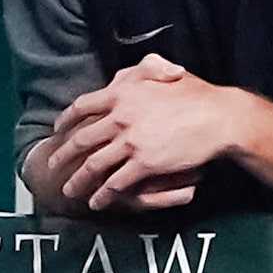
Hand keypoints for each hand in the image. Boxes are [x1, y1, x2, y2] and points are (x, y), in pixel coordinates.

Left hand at [29, 54, 230, 214]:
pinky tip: (97, 201)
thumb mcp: (164, 72)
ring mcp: (130, 142)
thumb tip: (123, 75)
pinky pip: (116, 182)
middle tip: (52, 164)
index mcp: (122, 93)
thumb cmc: (196, 94)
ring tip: (70, 190)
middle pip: (82, 140)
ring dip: (79, 180)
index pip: (82, 106)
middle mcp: (120, 117)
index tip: (57, 129)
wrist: (219, 117)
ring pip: (94, 165)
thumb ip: (140, 71)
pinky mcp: (144, 163)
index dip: (66, 119)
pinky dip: (103, 194)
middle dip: (63, 154)